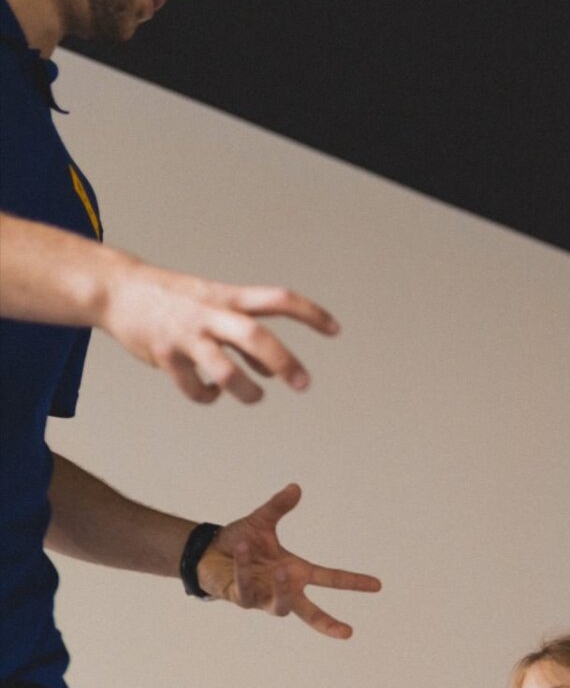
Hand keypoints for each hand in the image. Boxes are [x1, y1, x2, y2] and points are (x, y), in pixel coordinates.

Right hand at [98, 253, 338, 403]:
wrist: (116, 290)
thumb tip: (274, 370)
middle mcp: (210, 314)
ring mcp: (186, 335)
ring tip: (254, 396)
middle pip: (255, 336)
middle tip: (303, 385)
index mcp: (227, 297)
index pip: (277, 299)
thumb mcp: (215, 306)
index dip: (309, 313)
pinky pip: (196, 389)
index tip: (335, 330)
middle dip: (284, 362)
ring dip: (247, 392)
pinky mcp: (164, 355)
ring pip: (225, 372)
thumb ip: (245, 335)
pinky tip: (209, 393)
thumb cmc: (175, 300)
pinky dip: (208, 397)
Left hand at [201, 486, 380, 639]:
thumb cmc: (238, 543)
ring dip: (283, 589)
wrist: (207, 552)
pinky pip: (246, 585)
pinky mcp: (241, 598)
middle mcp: (283, 589)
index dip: (353, 582)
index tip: (377, 585)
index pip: (329, 579)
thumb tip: (296, 487)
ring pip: (281, 605)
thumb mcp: (261, 522)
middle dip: (327, 623)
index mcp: (296, 573)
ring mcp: (263, 597)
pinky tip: (242, 547)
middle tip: (346, 632)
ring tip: (283, 571)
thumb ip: (279, 507)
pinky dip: (245, 566)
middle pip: (310, 612)